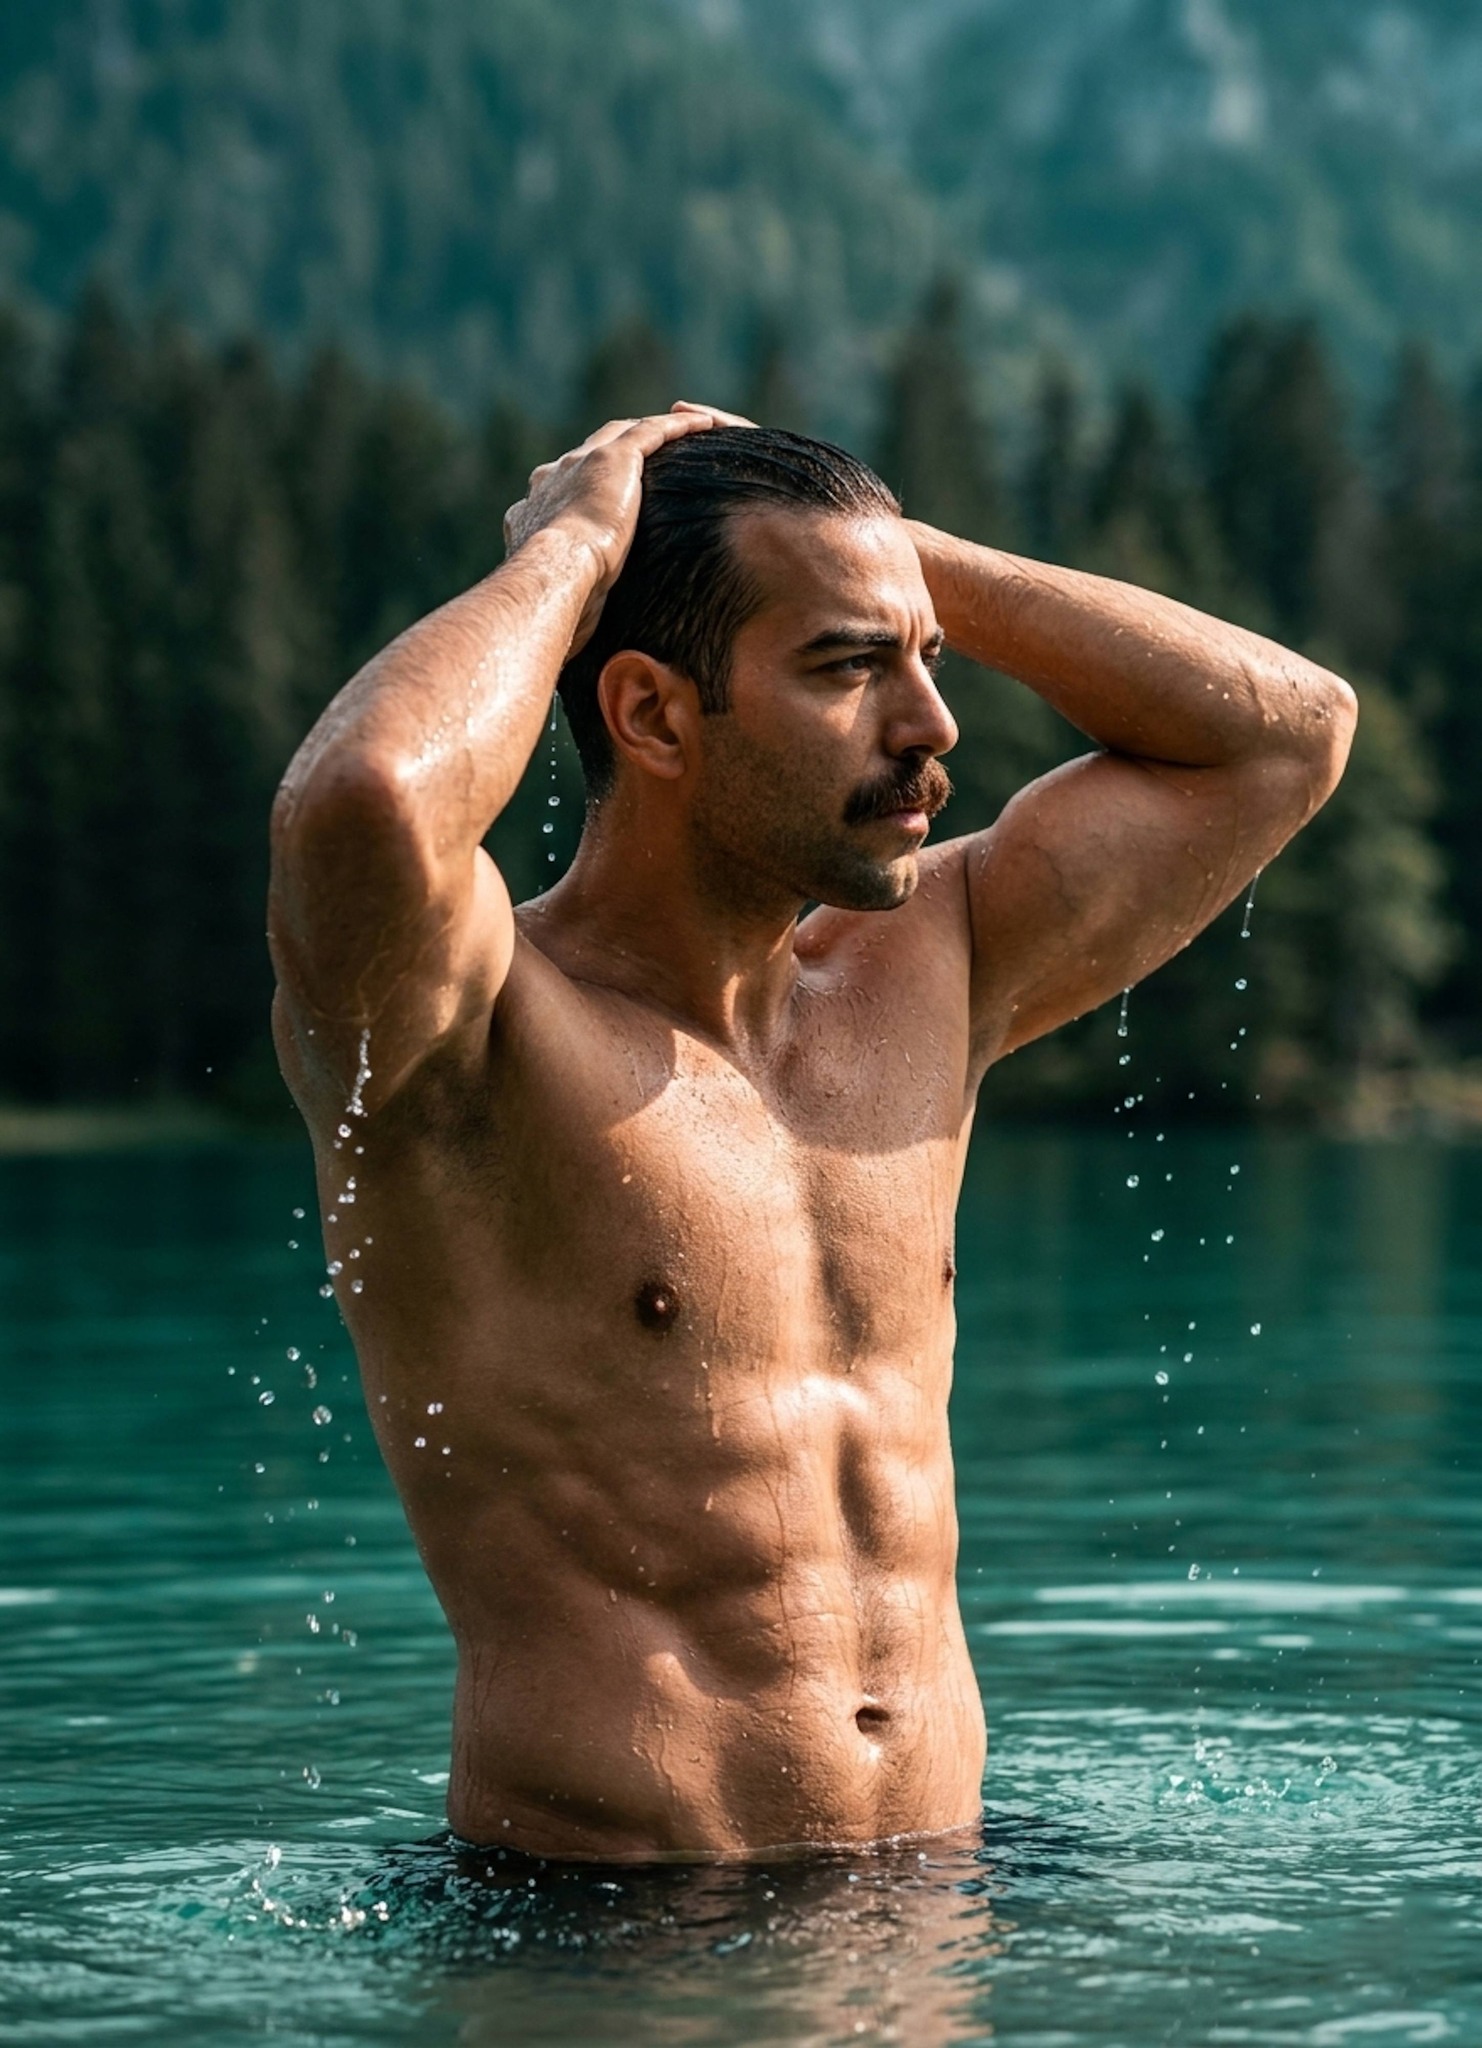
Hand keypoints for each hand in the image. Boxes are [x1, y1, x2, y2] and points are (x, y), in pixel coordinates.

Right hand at [503, 404, 751, 652]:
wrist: (553, 577)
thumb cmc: (551, 608)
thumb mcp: (555, 606)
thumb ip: (564, 608)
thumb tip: (567, 647)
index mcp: (531, 513)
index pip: (559, 495)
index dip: (580, 494)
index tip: (598, 504)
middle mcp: (550, 480)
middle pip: (586, 457)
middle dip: (611, 455)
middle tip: (640, 461)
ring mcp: (579, 464)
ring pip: (620, 437)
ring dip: (647, 433)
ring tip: (676, 434)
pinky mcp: (612, 458)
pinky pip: (649, 433)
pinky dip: (675, 428)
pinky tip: (700, 426)